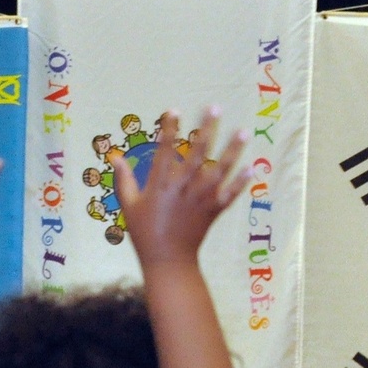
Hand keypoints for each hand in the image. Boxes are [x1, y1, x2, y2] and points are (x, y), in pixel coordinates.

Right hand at [113, 108, 250, 267]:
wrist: (167, 259)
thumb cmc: (144, 231)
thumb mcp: (128, 205)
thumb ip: (123, 179)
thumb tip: (115, 157)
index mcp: (159, 186)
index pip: (164, 151)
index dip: (169, 130)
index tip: (174, 111)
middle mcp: (182, 189)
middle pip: (197, 154)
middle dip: (206, 130)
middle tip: (215, 108)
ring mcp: (200, 200)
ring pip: (219, 170)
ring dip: (232, 150)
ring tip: (242, 131)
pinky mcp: (213, 211)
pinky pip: (230, 194)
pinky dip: (241, 182)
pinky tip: (251, 168)